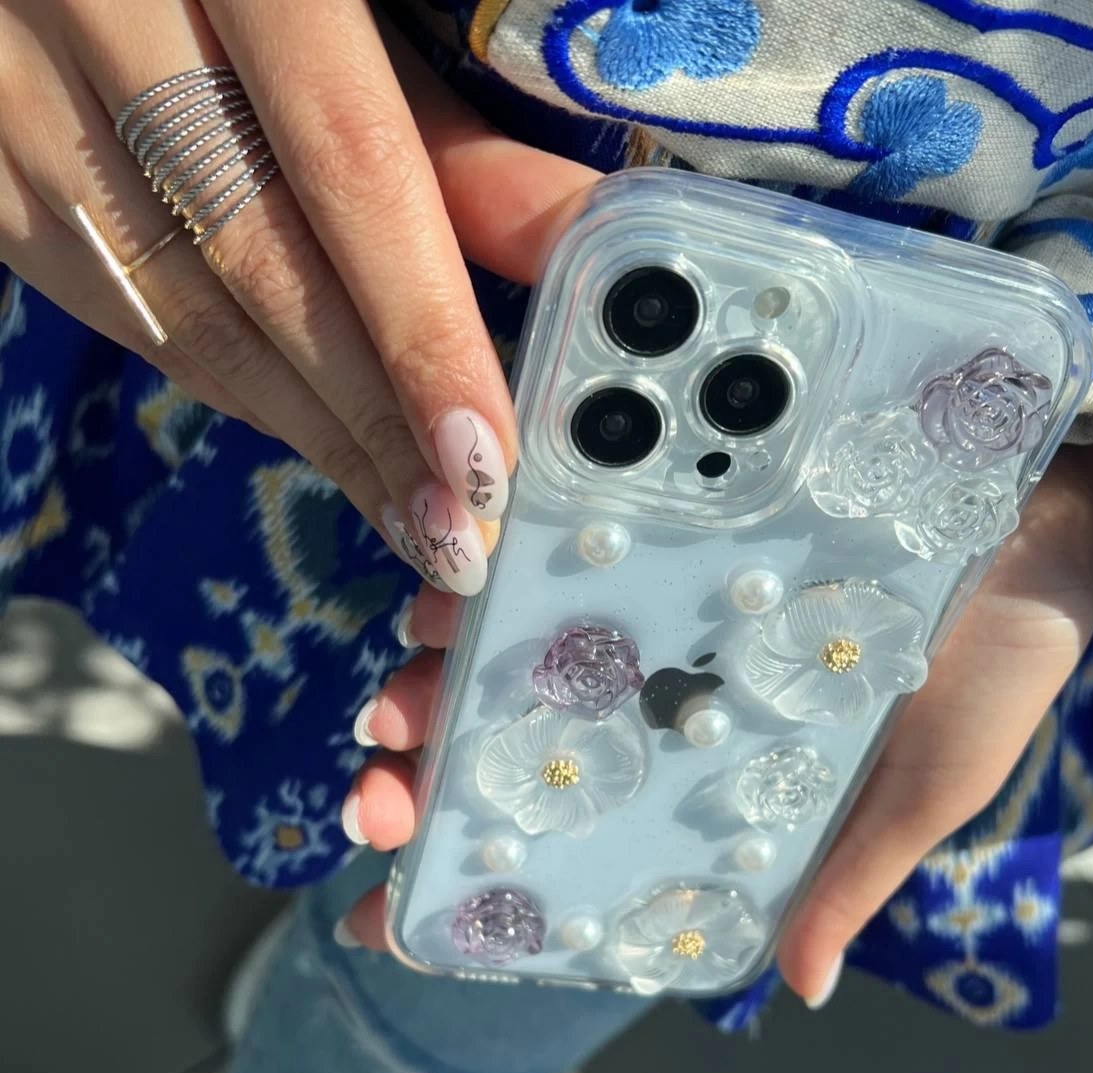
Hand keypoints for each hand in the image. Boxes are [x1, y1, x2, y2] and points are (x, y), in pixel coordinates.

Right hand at [0, 0, 596, 593]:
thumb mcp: (344, 8)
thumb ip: (445, 133)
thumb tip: (569, 242)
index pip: (348, 164)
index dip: (422, 328)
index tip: (483, 455)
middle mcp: (99, 14)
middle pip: (260, 265)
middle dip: (374, 420)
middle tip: (456, 532)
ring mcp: (16, 98)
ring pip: (183, 310)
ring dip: (312, 431)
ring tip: (406, 518)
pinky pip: (127, 310)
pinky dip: (237, 387)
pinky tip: (316, 439)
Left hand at [336, 445, 1092, 1009]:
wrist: (1048, 518)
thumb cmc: (997, 665)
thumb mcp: (924, 788)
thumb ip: (848, 874)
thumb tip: (795, 986)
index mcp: (718, 764)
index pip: (583, 831)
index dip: (485, 870)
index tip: (390, 912)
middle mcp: (681, 684)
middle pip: (531, 740)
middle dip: (437, 773)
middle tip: (375, 798)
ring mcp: (674, 598)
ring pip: (533, 646)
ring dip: (451, 672)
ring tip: (398, 697)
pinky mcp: (686, 518)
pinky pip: (585, 540)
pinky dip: (518, 565)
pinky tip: (465, 581)